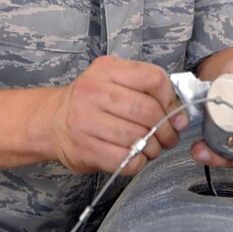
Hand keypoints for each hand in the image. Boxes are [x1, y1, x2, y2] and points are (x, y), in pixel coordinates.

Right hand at [50, 56, 188, 174]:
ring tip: (152, 147)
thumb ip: (146, 90)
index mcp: (106, 69)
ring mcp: (86, 120)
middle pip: (148, 110)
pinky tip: (136, 156)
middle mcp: (93, 91)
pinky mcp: (84, 148)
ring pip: (139, 137)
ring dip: (154, 147)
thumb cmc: (91, 100)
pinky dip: (139, 162)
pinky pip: (126, 160)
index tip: (173, 111)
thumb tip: (180, 117)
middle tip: (168, 136)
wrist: (52, 120)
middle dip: (166, 128)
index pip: (153, 79)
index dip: (170, 98)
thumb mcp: (114, 80)